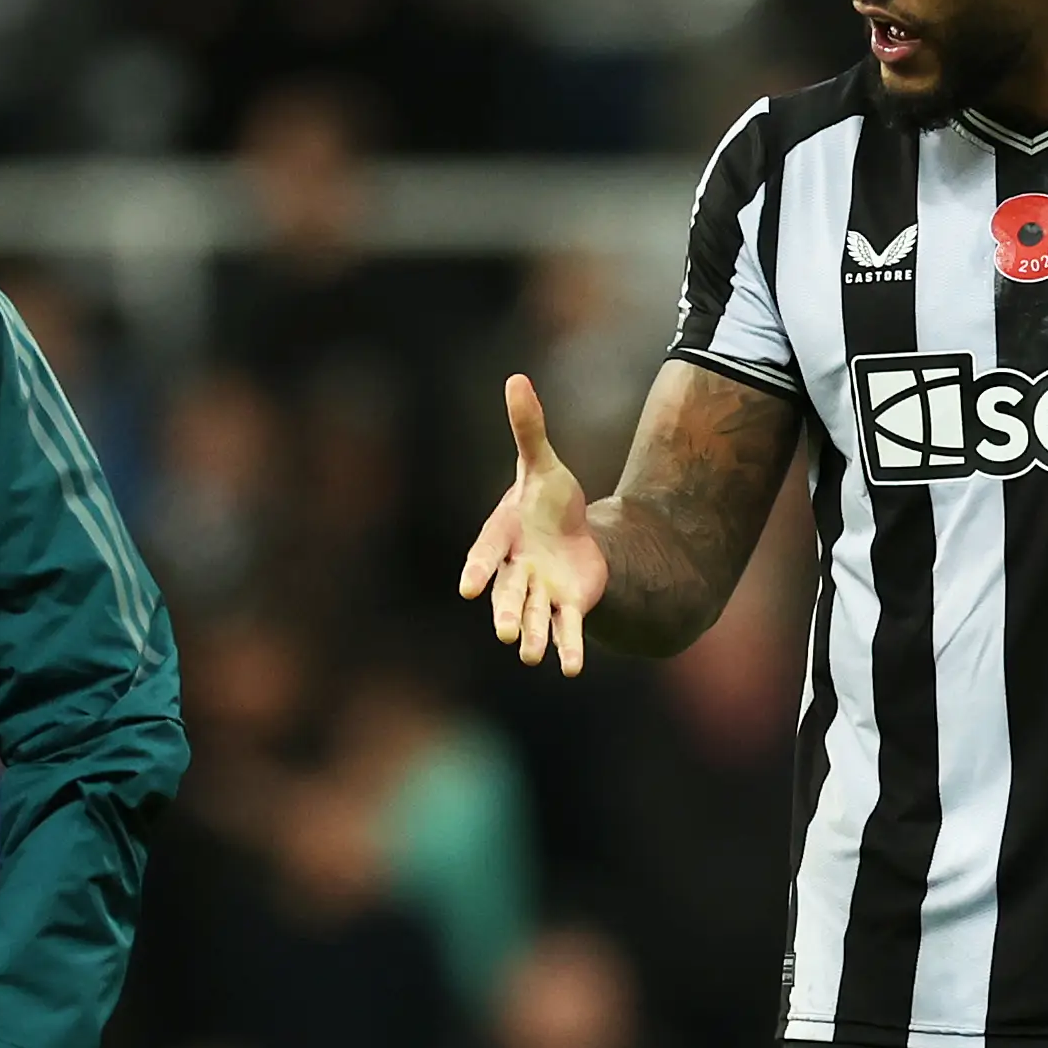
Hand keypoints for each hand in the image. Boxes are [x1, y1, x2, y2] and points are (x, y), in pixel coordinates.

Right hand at [457, 374, 608, 675]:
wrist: (575, 536)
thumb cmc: (549, 500)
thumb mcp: (543, 464)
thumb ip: (528, 430)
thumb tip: (516, 378)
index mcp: (502, 537)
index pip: (486, 555)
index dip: (480, 570)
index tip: (471, 586)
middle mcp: (515, 571)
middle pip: (508, 594)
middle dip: (506, 611)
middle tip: (503, 631)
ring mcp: (540, 594)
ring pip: (533, 617)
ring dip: (532, 636)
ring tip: (529, 655)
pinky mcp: (566, 609)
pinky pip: (564, 632)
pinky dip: (568, 651)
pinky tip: (571, 670)